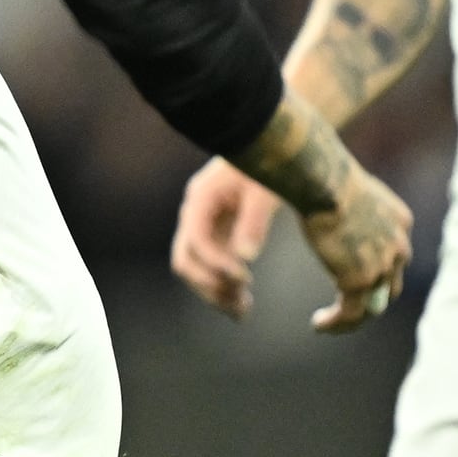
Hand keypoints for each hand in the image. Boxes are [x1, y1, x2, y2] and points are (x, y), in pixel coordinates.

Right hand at [172, 158, 280, 319]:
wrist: (271, 144)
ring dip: (214, 291)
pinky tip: (243, 299)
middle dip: (210, 286)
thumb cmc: (269, 163)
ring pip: (195, 267)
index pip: (196, 241)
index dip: (216, 265)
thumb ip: (254, 222)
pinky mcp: (217, 231)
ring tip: (242, 312)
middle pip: (186, 260)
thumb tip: (246, 259)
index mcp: (201, 199)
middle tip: (241, 306)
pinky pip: (210, 265)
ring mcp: (203, 223)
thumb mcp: (265, 190)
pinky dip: (222, 283)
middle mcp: (195, 213)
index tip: (246, 279)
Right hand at [293, 163, 414, 334]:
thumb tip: (330, 196)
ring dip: (353, 318)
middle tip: (345, 306)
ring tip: (329, 324)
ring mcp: (382, 266)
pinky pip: (351, 313)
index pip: (394, 255)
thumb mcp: (350, 188)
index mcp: (400, 222)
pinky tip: (318, 324)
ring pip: (374, 306)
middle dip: (370, 299)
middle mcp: (399, 246)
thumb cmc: (327, 176)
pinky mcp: (360, 281)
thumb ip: (351, 202)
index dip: (376, 270)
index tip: (348, 275)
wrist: (326, 183)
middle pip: (390, 284)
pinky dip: (336, 323)